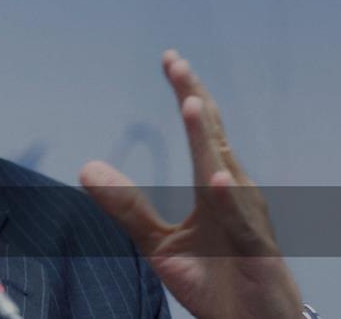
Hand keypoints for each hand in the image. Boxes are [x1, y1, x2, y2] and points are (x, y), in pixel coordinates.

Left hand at [80, 50, 301, 318]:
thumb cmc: (219, 281)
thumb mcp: (160, 243)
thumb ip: (127, 205)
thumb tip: (86, 167)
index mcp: (216, 187)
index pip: (202, 130)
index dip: (187, 93)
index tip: (170, 59)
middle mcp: (236, 193)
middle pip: (213, 136)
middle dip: (194, 97)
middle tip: (175, 62)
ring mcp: (247, 220)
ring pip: (223, 170)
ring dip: (206, 137)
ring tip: (190, 102)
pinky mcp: (254, 251)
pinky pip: (239, 221)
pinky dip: (227, 198)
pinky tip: (213, 176)